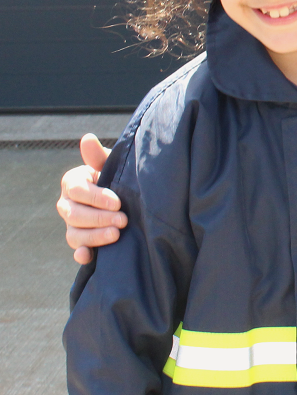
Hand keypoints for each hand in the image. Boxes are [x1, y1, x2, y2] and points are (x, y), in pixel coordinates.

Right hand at [57, 134, 126, 263]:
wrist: (130, 197)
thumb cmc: (118, 177)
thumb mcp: (112, 165)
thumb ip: (99, 156)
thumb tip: (87, 138)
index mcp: (73, 182)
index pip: (77, 190)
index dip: (96, 197)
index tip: (118, 202)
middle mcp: (67, 204)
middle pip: (74, 214)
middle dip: (99, 218)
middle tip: (123, 220)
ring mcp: (73, 225)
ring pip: (74, 234)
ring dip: (94, 236)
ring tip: (116, 235)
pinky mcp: (82, 241)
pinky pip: (77, 250)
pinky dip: (83, 255)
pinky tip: (91, 256)